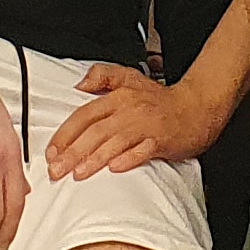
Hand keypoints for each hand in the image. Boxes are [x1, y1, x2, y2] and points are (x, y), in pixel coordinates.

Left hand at [50, 60, 214, 178]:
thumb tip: (79, 84)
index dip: (65, 134)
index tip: (51, 152)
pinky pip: (143, 150)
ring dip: (94, 159)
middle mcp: (130, 110)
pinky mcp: (162, 140)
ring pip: (115, 142)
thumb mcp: (130, 78)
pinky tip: (115, 169)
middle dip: (72, 152)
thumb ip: (103, 76)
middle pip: (95, 131)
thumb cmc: (162, 99)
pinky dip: (128, 159)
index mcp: (118, 97)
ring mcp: (146, 126)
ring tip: (78, 173)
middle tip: (56, 170)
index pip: (84, 115)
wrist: (198, 106)